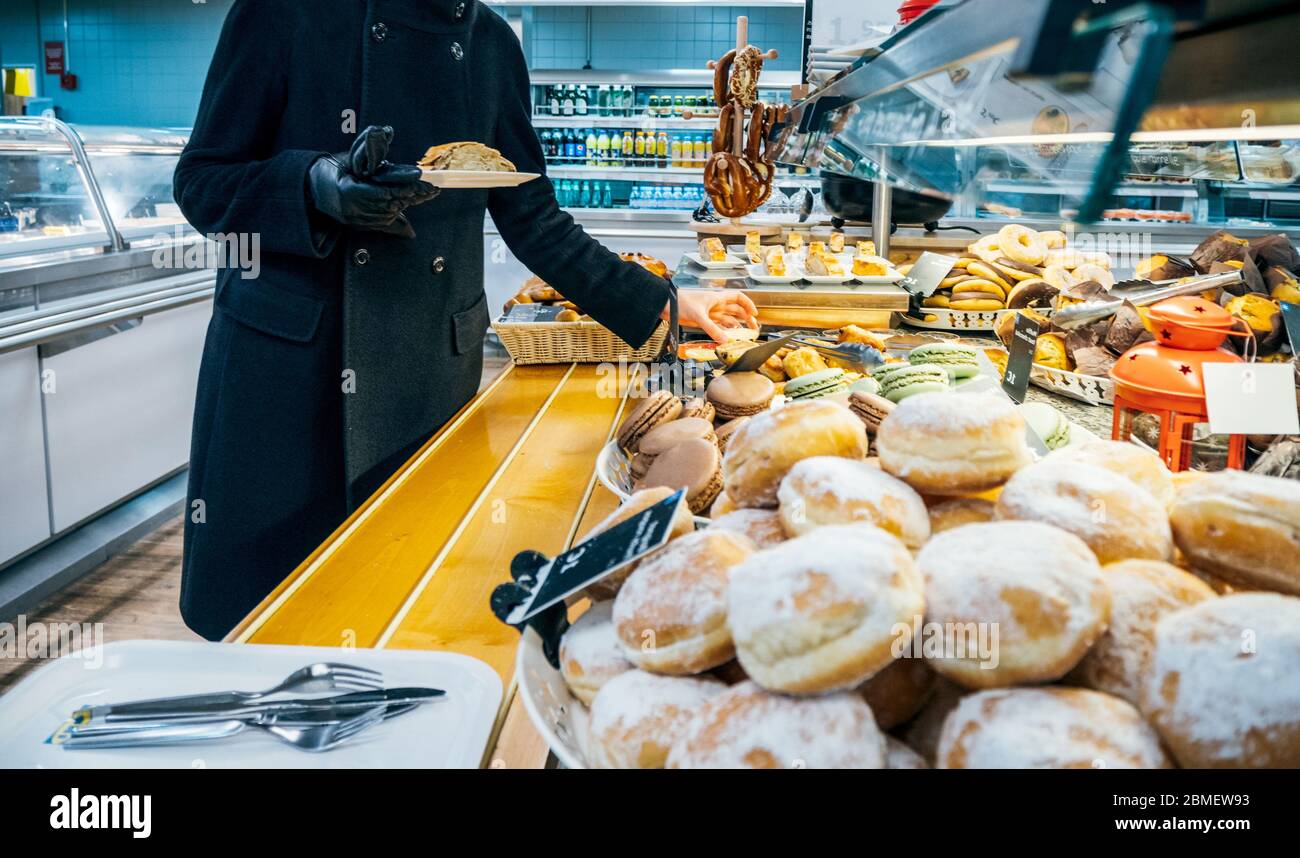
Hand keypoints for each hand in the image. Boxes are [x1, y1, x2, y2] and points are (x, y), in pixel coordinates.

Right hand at [308, 126, 438, 237]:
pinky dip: (399, 216)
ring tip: (427, 194)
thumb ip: (367, 146)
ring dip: (409, 203)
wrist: (311, 190)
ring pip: (390, 213)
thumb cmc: (331, 170)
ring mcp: (357, 219)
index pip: (384, 191)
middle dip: (413, 194)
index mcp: (349, 191)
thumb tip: (386, 130)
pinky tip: (412, 206)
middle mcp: (354, 208)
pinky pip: (384, 223)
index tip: (420, 179)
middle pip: (392, 202)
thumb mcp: (348, 158)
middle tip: (432, 188)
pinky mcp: (360, 225)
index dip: (404, 185)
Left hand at [668, 289, 758, 343]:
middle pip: (736, 310)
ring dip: (736, 326)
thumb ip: (712, 329)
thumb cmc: (680, 303)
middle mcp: (715, 305)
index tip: (755, 313)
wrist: (665, 306)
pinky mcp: (703, 321)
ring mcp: (710, 313)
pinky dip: (724, 331)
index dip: (748, 304)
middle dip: (746, 318)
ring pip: (728, 319)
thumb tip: (725, 341)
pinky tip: (728, 337)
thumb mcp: (698, 316)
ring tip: (744, 335)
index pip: (738, 297)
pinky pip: (718, 326)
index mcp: (717, 298)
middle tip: (753, 329)